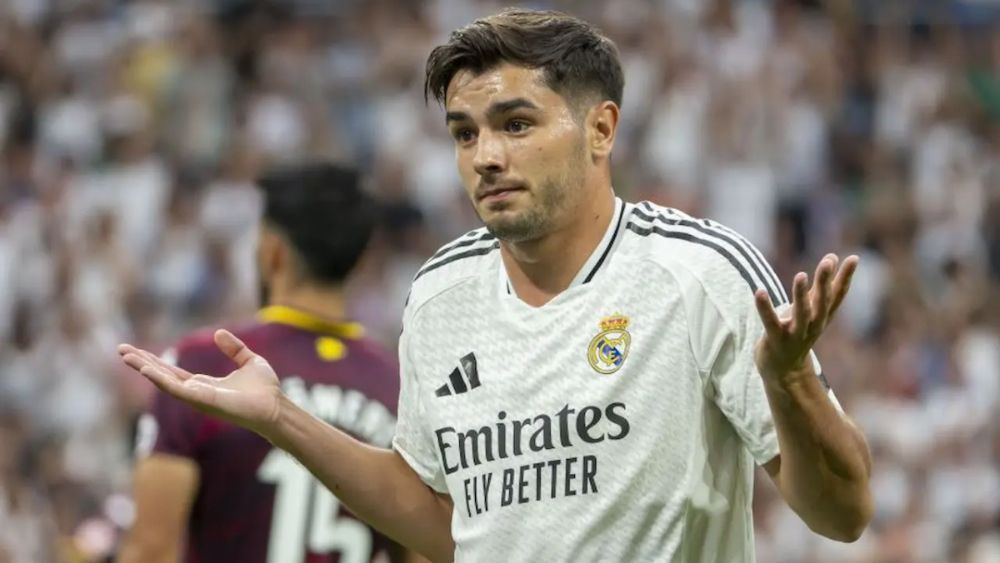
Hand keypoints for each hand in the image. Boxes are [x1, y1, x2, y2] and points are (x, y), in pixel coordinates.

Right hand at [119, 330, 282, 436]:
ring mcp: (197, 398)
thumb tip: (218, 333)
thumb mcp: (250, 361)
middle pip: (162, 376)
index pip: (172, 372)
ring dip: (145, 369)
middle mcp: (196, 392)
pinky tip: (146, 369)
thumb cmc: (266, 390)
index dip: (155, 361)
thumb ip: (235, 348)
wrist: (275, 406)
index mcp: (204, 384)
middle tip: (120, 349)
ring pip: (164, 382)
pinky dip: (161, 380)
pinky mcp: (202, 401)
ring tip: (126, 356)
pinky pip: (177, 389)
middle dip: (141, 363)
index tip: (136, 350)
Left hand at [753, 254, 857, 381]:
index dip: (846, 277)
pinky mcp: (775, 340)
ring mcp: (795, 334)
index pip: (838, 295)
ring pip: (801, 314)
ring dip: (801, 295)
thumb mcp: (813, 308)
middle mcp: (813, 325)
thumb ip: (822, 285)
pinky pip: (770, 322)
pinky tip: (759, 291)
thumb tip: (833, 256)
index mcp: (823, 316)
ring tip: (801, 275)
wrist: (783, 371)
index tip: (854, 258)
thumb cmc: (798, 332)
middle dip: (825, 283)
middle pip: (822, 303)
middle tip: (828, 262)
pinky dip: (765, 308)